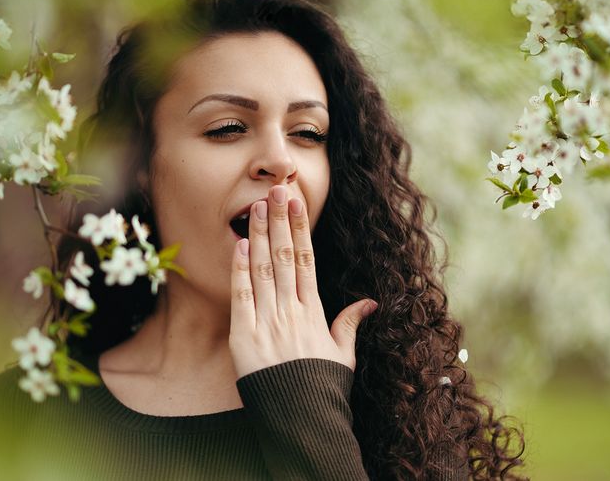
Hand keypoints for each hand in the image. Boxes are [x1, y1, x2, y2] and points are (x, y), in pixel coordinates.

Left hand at [229, 185, 377, 378]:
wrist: (302, 420)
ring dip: (259, 235)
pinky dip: (240, 269)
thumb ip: (350, 325)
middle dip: (279, 220)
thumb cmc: (322, 388)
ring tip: (255, 206)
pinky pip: (241, 296)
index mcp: (314, 312)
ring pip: (263, 269)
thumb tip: (370, 303)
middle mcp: (291, 311)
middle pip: (285, 256)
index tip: (297, 203)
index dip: (301, 229)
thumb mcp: (343, 356)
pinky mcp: (243, 336)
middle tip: (275, 190)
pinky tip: (240, 245)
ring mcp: (267, 322)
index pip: (307, 260)